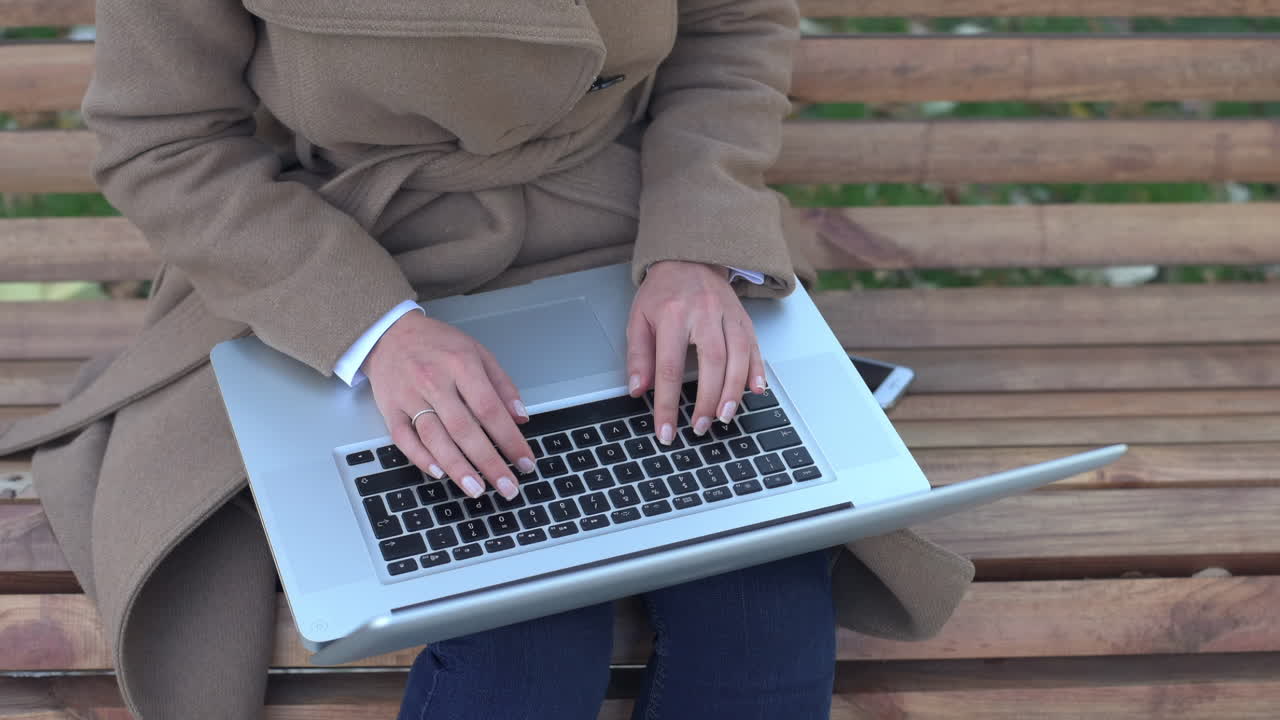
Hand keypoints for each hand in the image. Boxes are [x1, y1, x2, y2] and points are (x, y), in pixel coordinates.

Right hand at [362, 311, 534, 498]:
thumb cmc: (436, 343)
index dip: (510, 439)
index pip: (490, 409)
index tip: (524, 461)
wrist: (388, 332)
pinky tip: (439, 473)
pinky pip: (404, 439)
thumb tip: (521, 417)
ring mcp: (409, 396)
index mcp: (461, 364)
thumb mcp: (477, 352)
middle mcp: (434, 381)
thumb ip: (502, 385)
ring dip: (457, 468)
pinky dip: (421, 458)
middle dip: (489, 463)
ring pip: (434, 438)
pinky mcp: (389, 409)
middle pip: (464, 429)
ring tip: (477, 489)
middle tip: (507, 486)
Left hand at [626, 261, 767, 445]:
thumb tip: (638, 390)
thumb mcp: (638, 319)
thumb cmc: (662, 292)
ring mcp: (728, 315)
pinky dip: (757, 371)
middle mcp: (704, 313)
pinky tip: (756, 391)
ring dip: (733, 392)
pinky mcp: (743, 318)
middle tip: (700, 427)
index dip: (668, 404)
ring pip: (738, 356)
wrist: (689, 258)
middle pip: (712, 363)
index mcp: (673, 314)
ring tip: (724, 416)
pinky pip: (754, 347)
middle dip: (707, 400)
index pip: (670, 368)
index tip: (666, 430)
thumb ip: (638, 356)